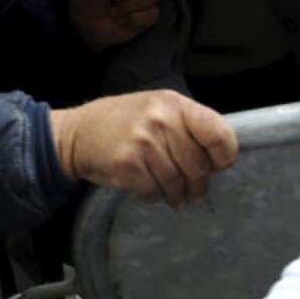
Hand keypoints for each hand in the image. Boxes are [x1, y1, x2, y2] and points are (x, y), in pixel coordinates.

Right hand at [50, 90, 237, 207]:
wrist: (77, 133)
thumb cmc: (121, 122)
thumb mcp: (156, 109)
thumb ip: (187, 126)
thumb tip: (219, 160)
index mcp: (174, 103)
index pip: (220, 134)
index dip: (222, 157)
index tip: (215, 165)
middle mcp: (161, 120)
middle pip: (199, 167)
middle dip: (197, 185)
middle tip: (190, 191)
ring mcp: (143, 142)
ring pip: (177, 184)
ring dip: (175, 194)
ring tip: (169, 192)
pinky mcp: (127, 164)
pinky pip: (154, 192)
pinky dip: (152, 195)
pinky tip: (144, 186)